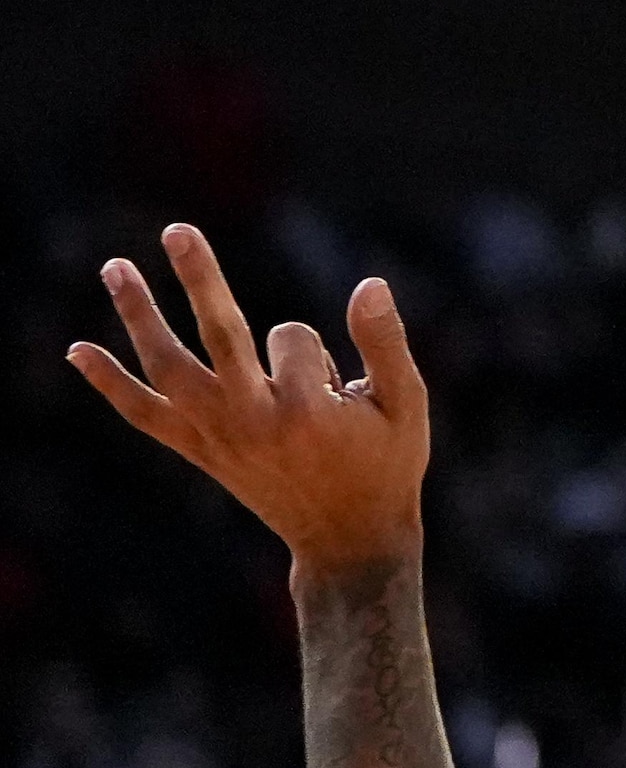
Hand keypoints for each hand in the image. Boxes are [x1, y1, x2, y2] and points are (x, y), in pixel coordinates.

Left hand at [66, 225, 429, 573]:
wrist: (347, 538)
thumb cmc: (385, 466)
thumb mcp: (406, 404)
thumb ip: (385, 344)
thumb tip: (370, 283)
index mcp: (307, 411)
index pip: (294, 337)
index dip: (315, 350)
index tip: (335, 389)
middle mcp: (253, 421)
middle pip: (217, 336)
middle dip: (199, 279)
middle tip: (176, 229)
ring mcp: (218, 436)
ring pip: (167, 368)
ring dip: (138, 317)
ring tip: (115, 266)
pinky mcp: (199, 450)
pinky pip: (143, 415)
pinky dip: (109, 383)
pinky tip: (77, 351)